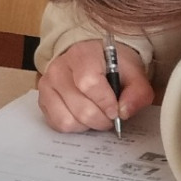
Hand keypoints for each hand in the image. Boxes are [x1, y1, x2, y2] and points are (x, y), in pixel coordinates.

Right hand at [37, 39, 153, 133]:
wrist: (93, 58)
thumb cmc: (114, 65)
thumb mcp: (134, 72)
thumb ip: (137, 92)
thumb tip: (124, 112)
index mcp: (82, 55)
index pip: (88, 83)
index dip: (105, 102)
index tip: (116, 111)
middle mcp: (59, 68)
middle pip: (80, 107)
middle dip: (101, 120)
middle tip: (110, 117)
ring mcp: (47, 84)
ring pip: (67, 120)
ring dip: (87, 125)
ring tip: (96, 115)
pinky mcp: (43, 99)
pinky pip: (57, 124)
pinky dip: (74, 126)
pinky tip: (82, 116)